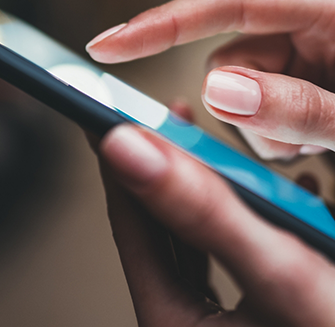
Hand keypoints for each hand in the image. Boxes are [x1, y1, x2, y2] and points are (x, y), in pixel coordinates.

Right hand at [86, 0, 334, 159]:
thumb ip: (301, 107)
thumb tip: (218, 90)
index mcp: (328, 7)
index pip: (227, 3)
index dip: (161, 24)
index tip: (107, 45)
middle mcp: (307, 23)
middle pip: (228, 59)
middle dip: (243, 108)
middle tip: (295, 143)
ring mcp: (300, 51)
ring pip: (236, 88)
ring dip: (260, 126)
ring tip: (309, 144)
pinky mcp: (295, 76)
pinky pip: (253, 101)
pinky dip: (268, 129)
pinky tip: (306, 138)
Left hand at [96, 123, 334, 325]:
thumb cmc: (332, 325)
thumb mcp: (279, 272)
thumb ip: (203, 211)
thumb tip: (127, 150)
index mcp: (171, 320)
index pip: (131, 223)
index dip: (123, 162)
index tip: (113, 119)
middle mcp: (183, 321)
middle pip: (161, 226)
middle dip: (165, 167)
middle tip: (164, 121)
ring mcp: (216, 320)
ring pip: (196, 235)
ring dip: (204, 186)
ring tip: (205, 143)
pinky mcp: (250, 314)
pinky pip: (231, 253)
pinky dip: (243, 216)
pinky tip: (272, 190)